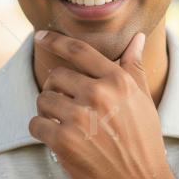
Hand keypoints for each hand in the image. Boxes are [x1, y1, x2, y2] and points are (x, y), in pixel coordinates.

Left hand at [29, 30, 176, 178]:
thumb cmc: (143, 142)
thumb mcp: (143, 102)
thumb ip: (134, 68)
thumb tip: (136, 38)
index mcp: (118, 81)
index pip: (79, 50)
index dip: (55, 40)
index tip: (40, 36)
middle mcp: (98, 94)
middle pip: (56, 75)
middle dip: (57, 89)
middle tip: (68, 105)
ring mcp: (80, 117)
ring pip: (43, 98)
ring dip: (48, 110)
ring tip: (65, 122)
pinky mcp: (63, 140)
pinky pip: (35, 123)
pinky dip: (41, 130)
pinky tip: (57, 137)